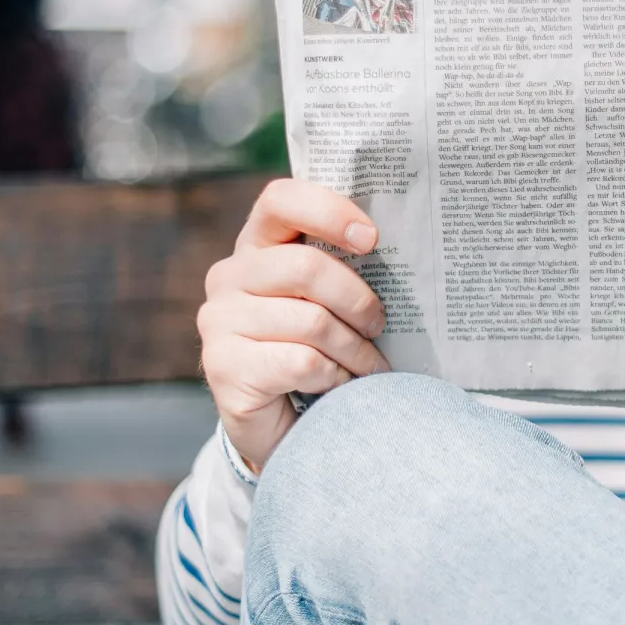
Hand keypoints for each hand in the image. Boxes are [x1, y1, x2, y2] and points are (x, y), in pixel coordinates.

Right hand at [199, 179, 390, 471]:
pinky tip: (339, 386)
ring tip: (368, 366)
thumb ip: (343, 267)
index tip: (372, 239)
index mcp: (256, 246)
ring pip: (311, 321)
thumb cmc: (317, 349)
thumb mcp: (328, 300)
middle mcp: (228, 277)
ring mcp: (219, 322)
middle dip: (357, 300)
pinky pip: (302, 362)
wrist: (283, 424)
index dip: (328, 211)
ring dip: (355, 350)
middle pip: (306, 267)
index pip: (280, 200)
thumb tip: (405, 247)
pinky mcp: (224, 367)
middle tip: (378, 324)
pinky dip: (335, 376)